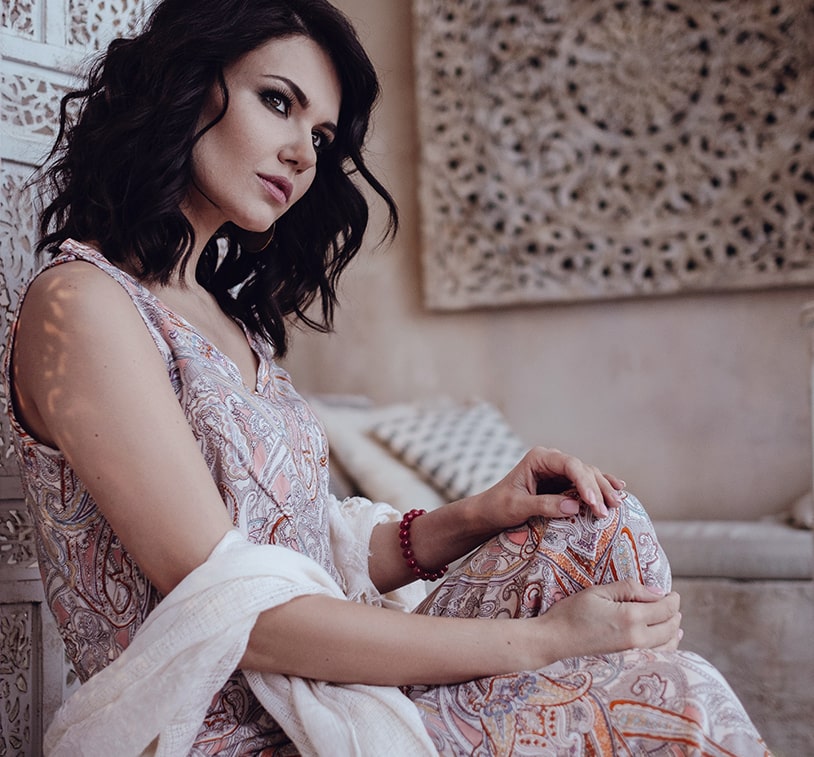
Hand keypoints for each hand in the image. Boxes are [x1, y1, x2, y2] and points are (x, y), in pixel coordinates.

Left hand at [474, 446, 626, 529]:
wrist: (489, 512)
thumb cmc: (498, 506)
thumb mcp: (517, 507)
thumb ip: (544, 505)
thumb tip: (574, 506)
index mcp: (539, 458)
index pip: (570, 465)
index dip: (585, 482)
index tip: (594, 503)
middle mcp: (551, 460)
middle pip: (583, 469)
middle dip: (598, 488)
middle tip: (610, 510)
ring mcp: (559, 471)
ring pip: (588, 475)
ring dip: (603, 489)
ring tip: (617, 504)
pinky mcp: (563, 484)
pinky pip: (586, 483)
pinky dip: (601, 487)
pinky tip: (619, 489)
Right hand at [534, 579, 682, 663]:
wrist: (555, 640)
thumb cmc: (572, 612)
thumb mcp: (598, 591)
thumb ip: (629, 588)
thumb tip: (657, 591)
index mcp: (631, 617)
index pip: (664, 608)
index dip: (672, 599)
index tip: (672, 593)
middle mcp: (638, 637)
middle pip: (670, 626)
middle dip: (674, 613)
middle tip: (672, 602)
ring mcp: (634, 653)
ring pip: (668, 644)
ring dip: (673, 630)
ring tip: (673, 620)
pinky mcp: (629, 661)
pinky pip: (658, 655)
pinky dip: (667, 646)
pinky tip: (666, 641)